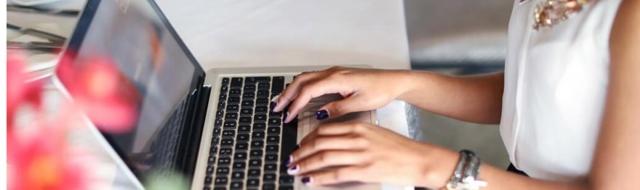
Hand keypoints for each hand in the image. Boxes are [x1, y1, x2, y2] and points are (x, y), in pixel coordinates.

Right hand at [273, 67, 412, 122]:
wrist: (393, 81)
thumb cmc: (381, 90)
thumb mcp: (360, 103)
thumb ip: (338, 108)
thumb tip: (320, 114)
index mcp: (337, 79)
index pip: (308, 91)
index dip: (295, 104)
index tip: (288, 116)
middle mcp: (333, 73)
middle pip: (301, 81)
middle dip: (287, 95)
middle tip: (276, 109)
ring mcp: (334, 73)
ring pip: (305, 78)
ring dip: (292, 90)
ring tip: (282, 103)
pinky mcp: (336, 75)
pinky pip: (313, 78)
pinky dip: (301, 87)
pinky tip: (298, 95)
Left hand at [286, 122, 458, 187]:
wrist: (419, 159)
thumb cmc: (399, 148)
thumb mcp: (374, 132)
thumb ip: (353, 134)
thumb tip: (332, 141)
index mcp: (358, 126)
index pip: (324, 130)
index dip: (307, 139)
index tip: (299, 146)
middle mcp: (357, 138)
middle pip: (319, 142)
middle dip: (301, 152)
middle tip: (292, 158)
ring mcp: (360, 154)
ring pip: (323, 157)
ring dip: (305, 164)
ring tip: (295, 169)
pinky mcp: (364, 170)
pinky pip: (335, 174)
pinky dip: (318, 177)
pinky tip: (310, 180)